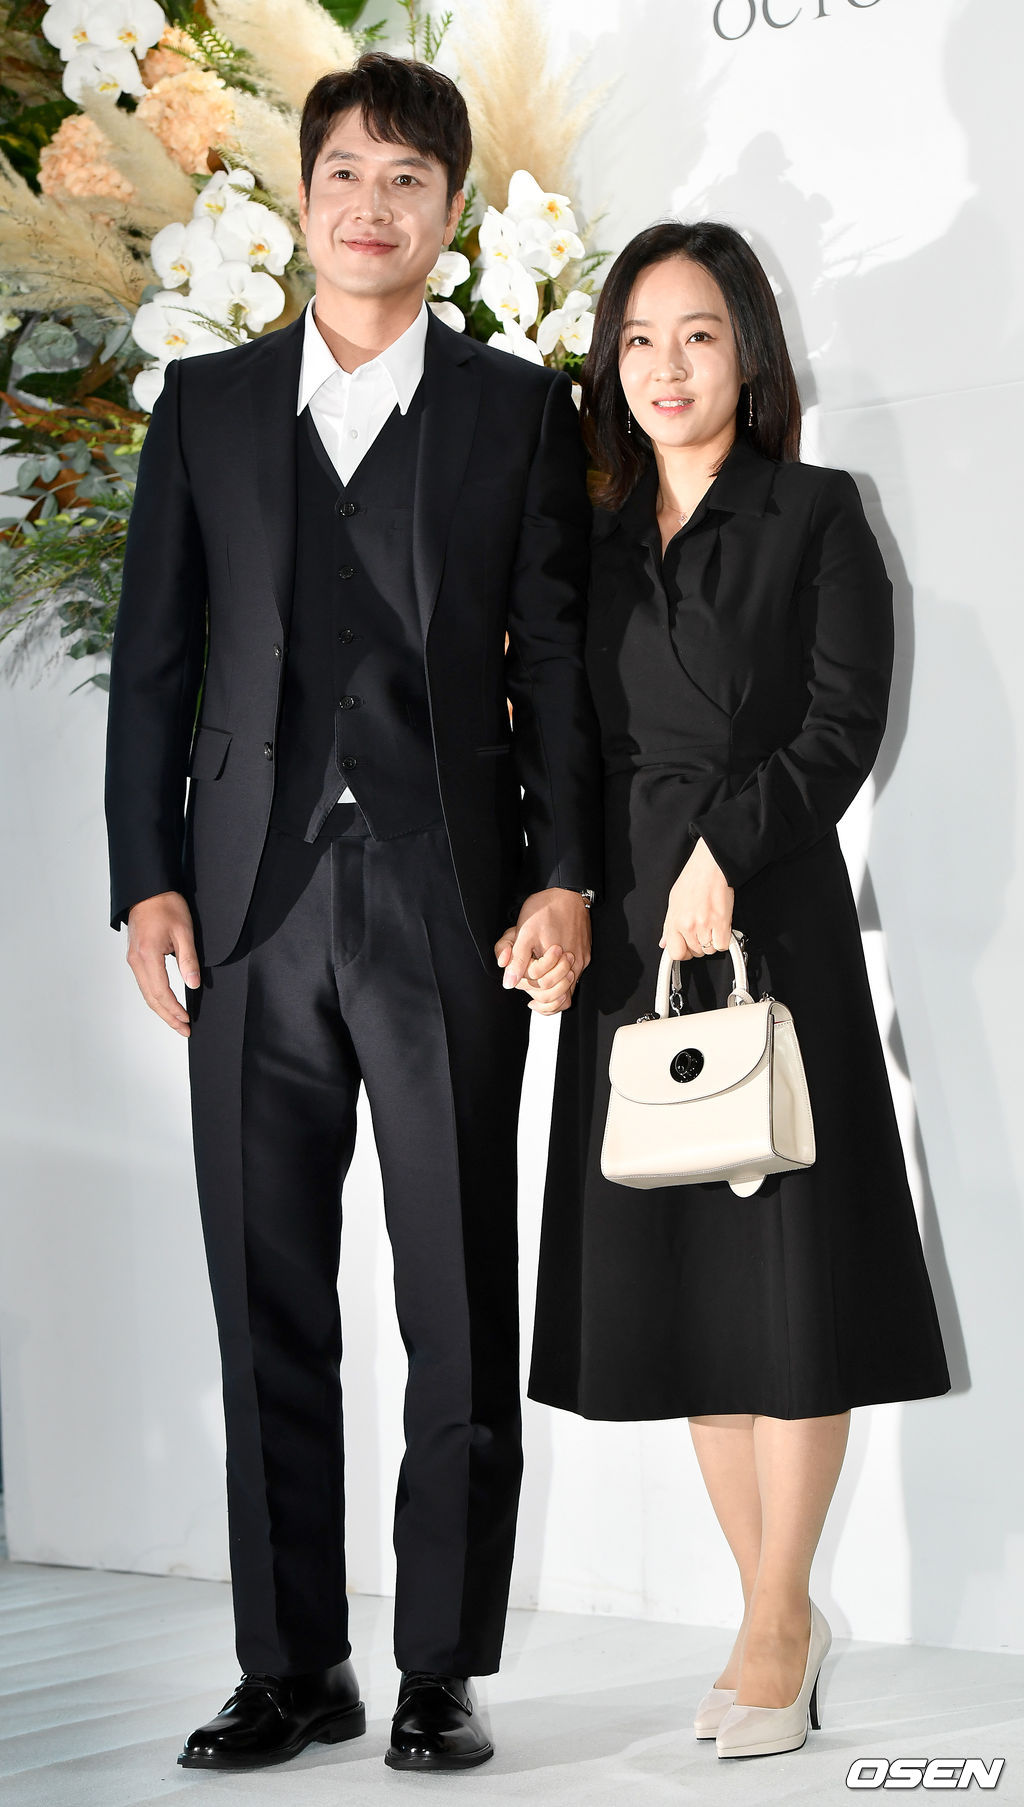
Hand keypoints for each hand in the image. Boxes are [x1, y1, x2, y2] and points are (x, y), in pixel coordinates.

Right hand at [126, 890, 200, 1036]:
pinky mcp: (135, 957)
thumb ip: (189, 959)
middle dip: (168, 1017)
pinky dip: (155, 997)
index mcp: (148, 956)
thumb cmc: (166, 905)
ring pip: (146, 993)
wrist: (147, 889)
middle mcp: (136, 961)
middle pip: (151, 998)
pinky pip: (144, 984)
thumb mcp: (184, 931)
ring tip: (177, 1021)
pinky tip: (166, 1003)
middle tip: (184, 1030)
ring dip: (161, 1009)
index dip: (174, 1010)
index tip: (187, 1020)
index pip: (161, 992)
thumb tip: (193, 985)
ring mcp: (133, 959)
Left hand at [495, 888, 590, 1010]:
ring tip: (537, 980)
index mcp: (555, 961)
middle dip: (540, 990)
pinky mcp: (586, 956)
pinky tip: (551, 970)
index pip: (542, 989)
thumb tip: (509, 983)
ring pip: (568, 990)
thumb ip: (517, 959)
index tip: (519, 975)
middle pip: (557, 995)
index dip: (527, 984)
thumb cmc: (546, 908)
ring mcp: (581, 962)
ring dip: (552, 989)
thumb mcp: (524, 932)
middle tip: (528, 979)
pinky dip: (562, 981)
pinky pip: (575, 978)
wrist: (569, 892)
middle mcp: (573, 965)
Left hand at [660, 838, 733, 961]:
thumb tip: (664, 943)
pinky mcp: (722, 923)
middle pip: (695, 953)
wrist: (711, 866)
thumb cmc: (693, 879)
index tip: (686, 948)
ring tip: (710, 926)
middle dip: (698, 945)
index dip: (682, 953)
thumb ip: (668, 926)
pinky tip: (720, 928)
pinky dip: (723, 940)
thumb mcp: (673, 902)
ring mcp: (706, 925)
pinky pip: (723, 945)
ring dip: (711, 942)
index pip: (676, 953)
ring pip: (709, 950)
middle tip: (701, 931)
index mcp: (675, 921)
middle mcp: (689, 926)